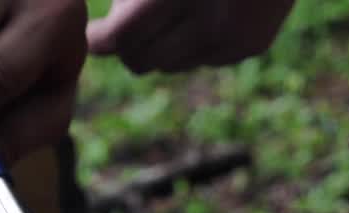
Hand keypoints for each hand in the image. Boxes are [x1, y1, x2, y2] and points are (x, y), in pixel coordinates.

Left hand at [86, 0, 294, 73]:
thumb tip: (103, 35)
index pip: (122, 38)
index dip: (100, 39)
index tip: (95, 33)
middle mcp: (209, 20)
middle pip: (143, 61)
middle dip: (128, 46)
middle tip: (123, 26)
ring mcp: (235, 36)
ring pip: (173, 65)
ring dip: (161, 45)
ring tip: (162, 13)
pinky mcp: (253, 43)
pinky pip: (207, 59)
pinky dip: (195, 43)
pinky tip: (201, 12)